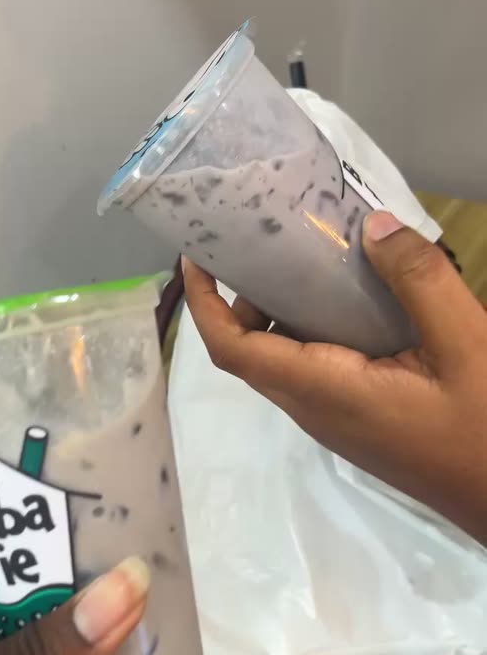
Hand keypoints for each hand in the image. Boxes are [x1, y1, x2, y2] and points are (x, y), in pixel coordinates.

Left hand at [183, 212, 486, 545]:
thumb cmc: (484, 429)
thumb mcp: (465, 346)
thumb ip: (419, 282)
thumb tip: (371, 226)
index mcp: (324, 391)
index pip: (233, 350)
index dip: (203, 304)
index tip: (197, 256)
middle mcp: (315, 409)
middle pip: (251, 352)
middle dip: (241, 298)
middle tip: (266, 243)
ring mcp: (335, 420)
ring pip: (283, 361)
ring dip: (279, 312)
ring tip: (310, 257)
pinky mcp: (357, 420)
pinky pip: (315, 369)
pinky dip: (313, 329)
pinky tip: (354, 297)